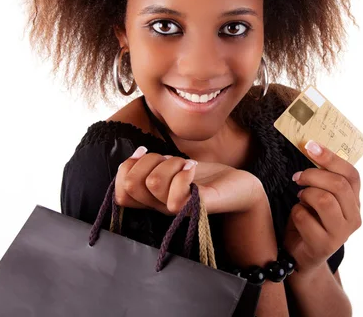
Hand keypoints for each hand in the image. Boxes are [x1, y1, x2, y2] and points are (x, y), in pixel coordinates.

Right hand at [114, 146, 263, 214]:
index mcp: (153, 199)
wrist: (241, 188)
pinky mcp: (198, 207)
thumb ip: (152, 167)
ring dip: (170, 163)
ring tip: (187, 163)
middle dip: (148, 161)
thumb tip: (134, 155)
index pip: (121, 194)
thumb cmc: (206, 178)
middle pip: (132, 185)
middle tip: (170, 158)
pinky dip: (183, 174)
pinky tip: (193, 167)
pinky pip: (176, 198)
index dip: (125, 169)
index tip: (144, 152)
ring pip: (153, 183)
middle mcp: (161, 207)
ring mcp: (179, 209)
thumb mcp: (172, 169)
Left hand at [284, 140, 361, 273]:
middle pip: (338, 185)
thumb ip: (323, 179)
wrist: (302, 257)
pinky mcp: (324, 246)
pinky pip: (305, 217)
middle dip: (313, 175)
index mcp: (355, 202)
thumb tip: (311, 147)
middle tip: (298, 177)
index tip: (310, 145)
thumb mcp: (320, 197)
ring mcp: (341, 234)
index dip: (331, 157)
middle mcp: (354, 217)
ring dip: (306, 195)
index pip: (351, 175)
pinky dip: (296, 212)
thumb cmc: (310, 221)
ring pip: (324, 200)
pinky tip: (298, 217)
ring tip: (300, 198)